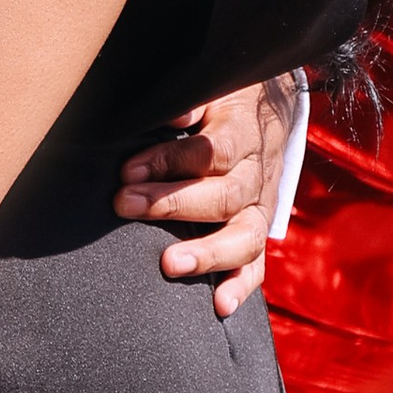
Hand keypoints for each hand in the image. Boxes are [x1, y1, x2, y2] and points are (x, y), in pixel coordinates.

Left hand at [114, 79, 290, 318]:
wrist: (266, 107)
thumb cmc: (221, 98)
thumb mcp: (210, 86)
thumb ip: (191, 99)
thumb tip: (172, 112)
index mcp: (243, 131)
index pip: (211, 151)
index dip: (170, 161)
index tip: (128, 170)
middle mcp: (257, 172)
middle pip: (225, 196)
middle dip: (173, 205)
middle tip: (126, 206)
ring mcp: (261, 205)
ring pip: (246, 235)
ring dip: (208, 254)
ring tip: (170, 265)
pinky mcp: (258, 229)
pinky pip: (257, 263)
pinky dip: (241, 285)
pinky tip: (219, 306)